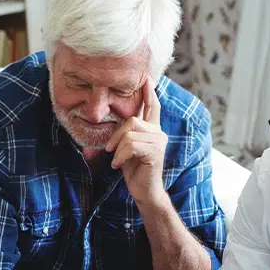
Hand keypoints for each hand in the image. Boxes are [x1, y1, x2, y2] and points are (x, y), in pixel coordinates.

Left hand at [105, 77, 167, 206]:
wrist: (144, 191)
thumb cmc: (134, 170)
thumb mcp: (127, 148)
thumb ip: (126, 133)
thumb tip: (116, 119)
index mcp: (152, 130)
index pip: (152, 106)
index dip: (149, 92)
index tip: (146, 78)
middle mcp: (159, 133)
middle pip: (133, 120)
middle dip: (116, 135)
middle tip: (110, 150)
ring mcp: (159, 142)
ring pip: (130, 134)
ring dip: (118, 149)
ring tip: (116, 160)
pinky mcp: (155, 153)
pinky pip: (131, 146)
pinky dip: (120, 156)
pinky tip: (118, 166)